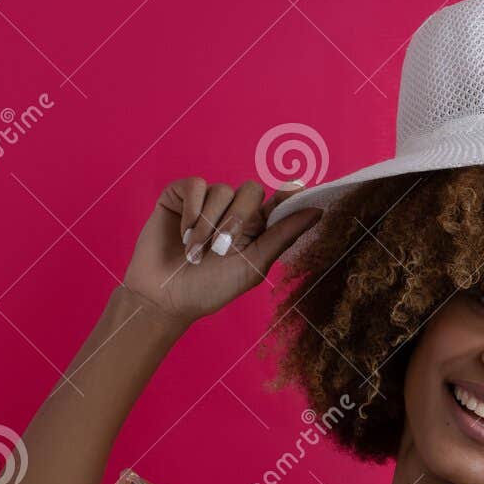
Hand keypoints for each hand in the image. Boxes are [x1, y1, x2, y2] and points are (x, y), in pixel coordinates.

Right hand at [121, 177, 320, 325]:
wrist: (164, 298)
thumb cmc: (209, 289)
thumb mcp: (253, 266)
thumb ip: (282, 236)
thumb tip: (318, 211)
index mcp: (256, 228)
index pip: (279, 201)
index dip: (289, 194)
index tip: (299, 189)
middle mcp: (234, 210)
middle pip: (251, 190)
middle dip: (237, 221)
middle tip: (220, 251)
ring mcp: (206, 201)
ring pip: (222, 189)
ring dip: (209, 225)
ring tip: (196, 253)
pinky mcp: (180, 195)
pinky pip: (196, 185)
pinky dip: (192, 210)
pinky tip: (184, 234)